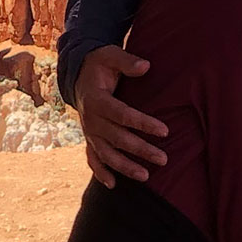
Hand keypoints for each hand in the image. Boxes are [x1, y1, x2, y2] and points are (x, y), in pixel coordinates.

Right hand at [74, 45, 167, 185]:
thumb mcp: (110, 56)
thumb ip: (127, 61)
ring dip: (125, 167)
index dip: (143, 124)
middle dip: (141, 150)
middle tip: (163, 158)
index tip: (164, 131)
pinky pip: (92, 158)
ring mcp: (89, 131)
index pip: (123, 115)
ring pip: (106, 154)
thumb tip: (146, 66)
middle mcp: (91, 119)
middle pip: (118, 138)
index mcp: (97, 99)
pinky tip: (113, 185)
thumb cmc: (99, 64)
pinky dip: (100, 172)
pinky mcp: (89, 137)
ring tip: (145, 176)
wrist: (77, 73)